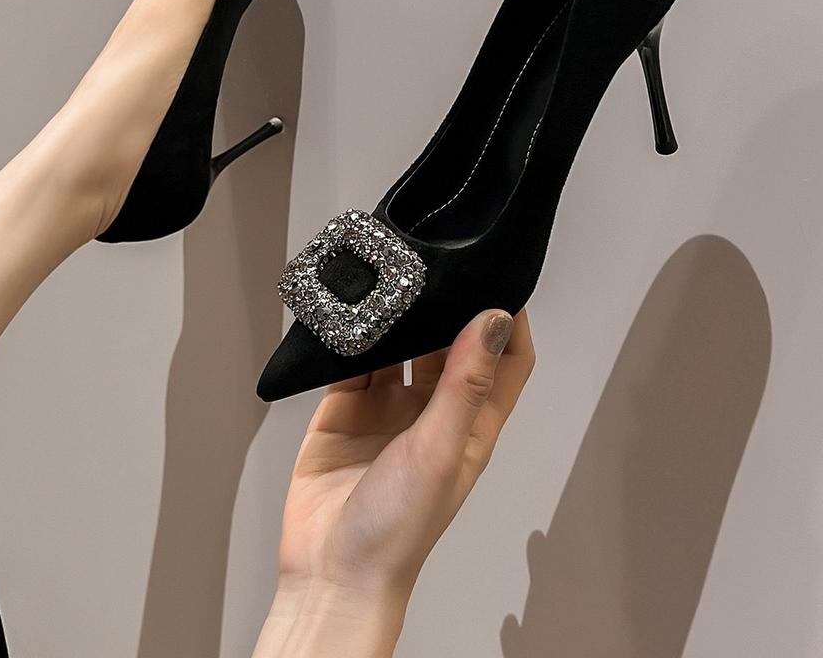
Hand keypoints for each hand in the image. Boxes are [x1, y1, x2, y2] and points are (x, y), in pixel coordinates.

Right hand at [253, 308, 534, 657]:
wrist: (330, 569)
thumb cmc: (398, 530)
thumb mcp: (439, 448)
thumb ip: (464, 383)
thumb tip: (494, 321)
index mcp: (469, 424)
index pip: (506, 361)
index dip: (508, 322)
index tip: (499, 280)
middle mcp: (430, 411)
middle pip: (448, 343)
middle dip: (443, 308)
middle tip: (433, 269)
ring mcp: (386, 409)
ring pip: (398, 345)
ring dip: (394, 319)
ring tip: (389, 287)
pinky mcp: (344, 409)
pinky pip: (351, 360)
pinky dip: (350, 336)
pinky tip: (349, 317)